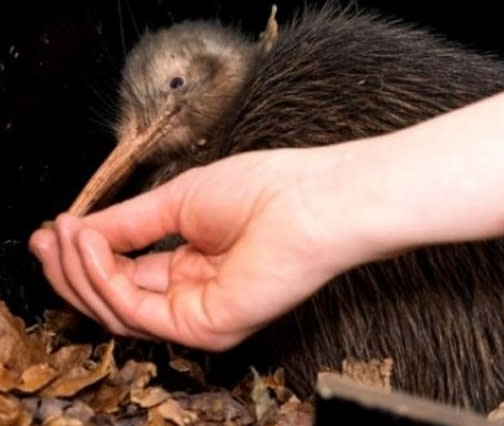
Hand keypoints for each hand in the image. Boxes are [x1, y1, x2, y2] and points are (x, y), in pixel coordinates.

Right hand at [28, 148, 357, 350]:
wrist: (309, 200)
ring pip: (119, 309)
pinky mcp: (203, 327)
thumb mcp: (178, 200)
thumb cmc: (263, 191)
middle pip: (116, 295)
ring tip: (63, 235)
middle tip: (46, 237)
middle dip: (74, 266)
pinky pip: (136, 312)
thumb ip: (129, 223)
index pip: (127, 270)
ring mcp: (199, 313)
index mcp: (193, 262)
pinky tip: (89, 246)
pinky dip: (104, 278)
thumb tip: (81, 230)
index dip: (87, 252)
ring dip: (82, 270)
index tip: (53, 229)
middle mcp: (194, 292)